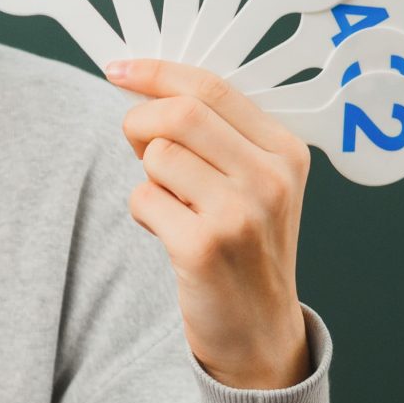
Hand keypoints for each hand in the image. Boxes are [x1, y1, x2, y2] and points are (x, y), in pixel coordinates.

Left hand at [105, 57, 312, 390]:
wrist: (260, 332)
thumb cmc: (245, 249)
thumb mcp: (253, 185)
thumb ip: (215, 137)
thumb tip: (145, 88)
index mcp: (285, 150)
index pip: (211, 87)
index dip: (156, 73)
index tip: (118, 70)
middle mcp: (270, 177)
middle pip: (179, 112)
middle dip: (140, 122)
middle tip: (137, 147)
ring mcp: (241, 213)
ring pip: (157, 155)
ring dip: (148, 177)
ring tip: (174, 205)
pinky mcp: (206, 247)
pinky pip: (144, 199)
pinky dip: (144, 212)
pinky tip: (170, 234)